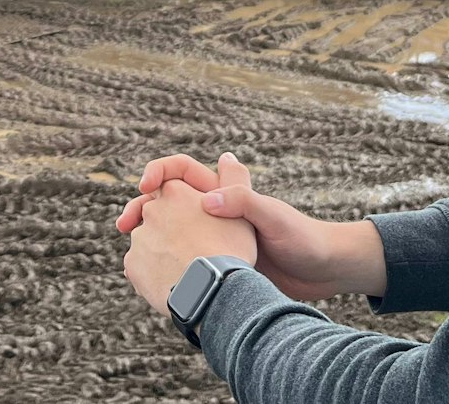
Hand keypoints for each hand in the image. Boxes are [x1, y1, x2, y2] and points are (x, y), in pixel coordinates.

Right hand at [118, 152, 384, 301]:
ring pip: (170, 232)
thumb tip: (206, 199)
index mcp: (225, 192)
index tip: (146, 188)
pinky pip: (183, 260)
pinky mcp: (219, 266)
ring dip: (148, 238)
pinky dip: (164, 265)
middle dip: (141, 207)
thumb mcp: (274, 217)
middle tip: (125, 225)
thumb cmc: (303, 239)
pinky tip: (154, 278)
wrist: (324, 274)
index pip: (181, 170)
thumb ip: (243, 203)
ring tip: (132, 254)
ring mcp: (215, 240)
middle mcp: (216, 212)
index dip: (159, 172)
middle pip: (166, 201)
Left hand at [122, 178, 256, 313]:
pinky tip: (171, 284)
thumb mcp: (243, 208)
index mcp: (175, 193)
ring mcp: (139, 239)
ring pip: (147, 242)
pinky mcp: (132, 265)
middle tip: (188, 247)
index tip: (181, 211)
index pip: (168, 185)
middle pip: (156, 215)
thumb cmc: (231, 250)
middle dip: (167, 227)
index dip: (177, 199)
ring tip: (184, 270)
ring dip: (160, 251)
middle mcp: (152, 211)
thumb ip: (234, 180)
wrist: (212, 292)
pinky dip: (151, 272)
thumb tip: (226, 157)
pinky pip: (139, 267)